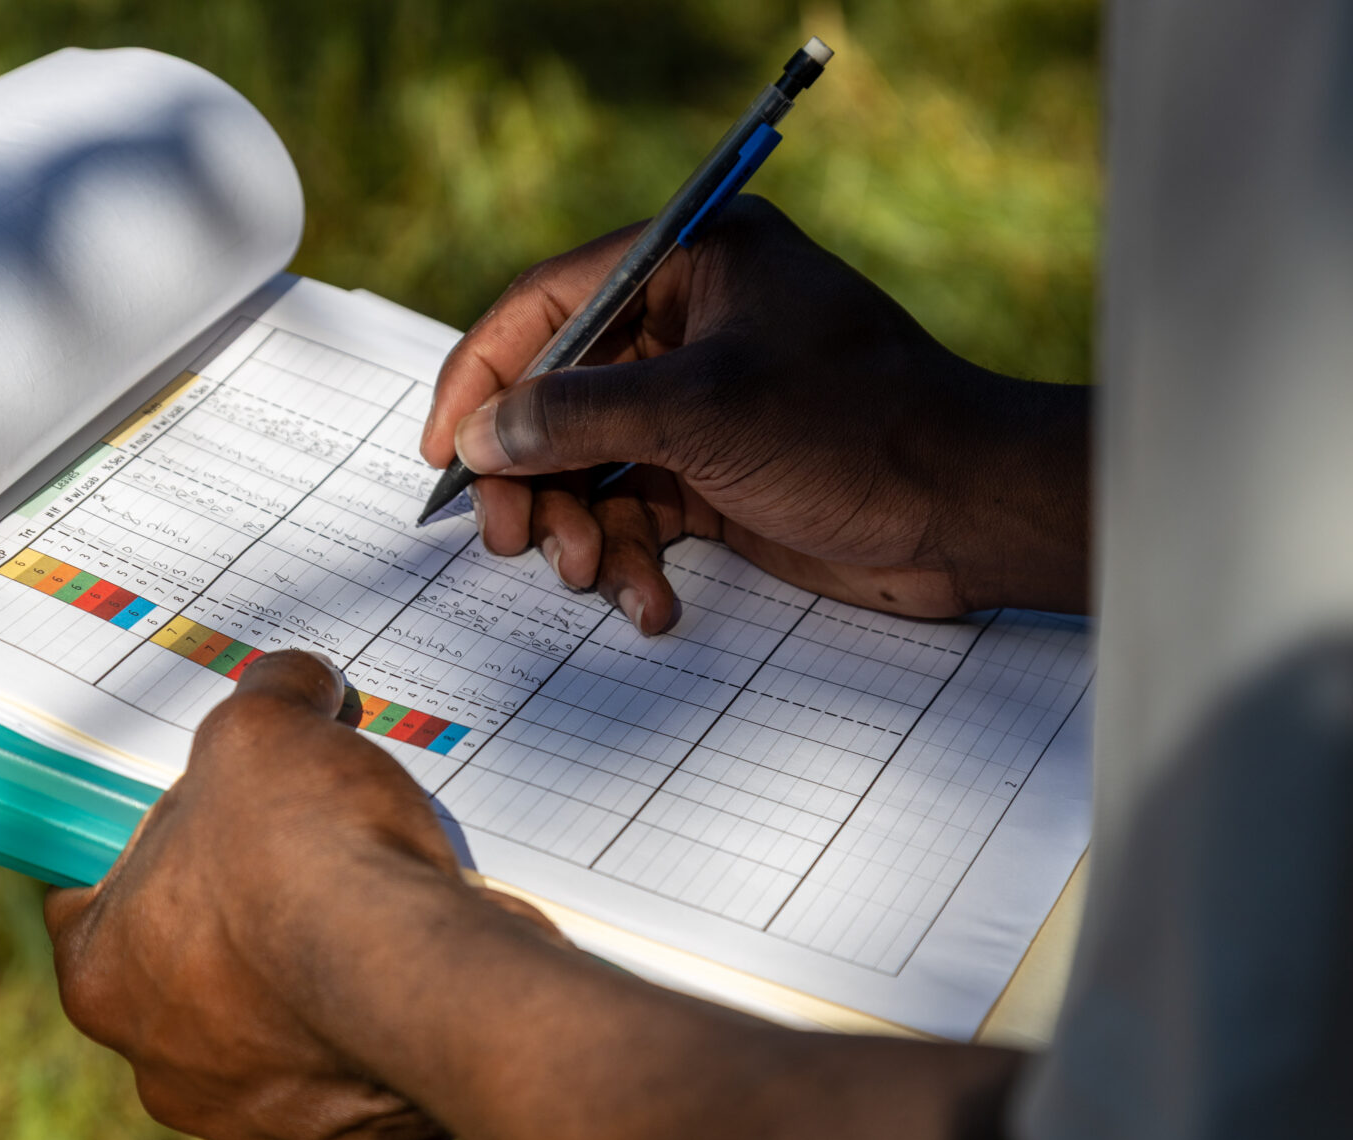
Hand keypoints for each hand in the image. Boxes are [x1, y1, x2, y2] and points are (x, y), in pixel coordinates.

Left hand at [44, 650, 560, 1139]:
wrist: (417, 972)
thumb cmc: (303, 856)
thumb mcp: (263, 728)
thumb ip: (269, 695)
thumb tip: (298, 681)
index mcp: (104, 976)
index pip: (89, 910)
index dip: (144, 856)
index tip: (196, 825)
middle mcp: (167, 1065)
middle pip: (189, 972)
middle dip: (241, 916)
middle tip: (301, 854)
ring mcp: (260, 1116)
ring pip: (277, 1030)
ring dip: (313, 978)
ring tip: (373, 902)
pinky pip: (359, 1071)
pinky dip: (382, 1022)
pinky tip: (417, 960)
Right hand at [422, 196, 1089, 626]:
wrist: (969, 514)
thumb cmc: (860, 429)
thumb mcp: (705, 411)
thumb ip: (578, 416)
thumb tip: (481, 435)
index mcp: (691, 264)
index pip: (547, 305)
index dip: (483, 375)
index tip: (446, 450)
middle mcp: (688, 325)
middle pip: (557, 395)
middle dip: (532, 474)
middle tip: (510, 537)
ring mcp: (699, 404)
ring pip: (589, 464)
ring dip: (580, 527)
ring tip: (593, 573)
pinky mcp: (715, 473)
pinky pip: (636, 511)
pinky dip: (630, 558)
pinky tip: (650, 600)